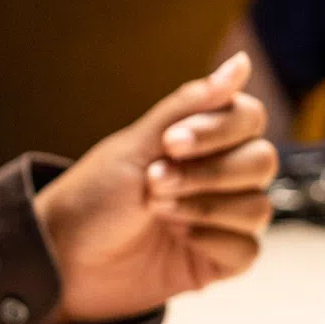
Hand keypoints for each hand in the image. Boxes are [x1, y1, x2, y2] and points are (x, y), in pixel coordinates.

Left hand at [34, 53, 277, 323]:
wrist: (62, 260)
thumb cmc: (93, 196)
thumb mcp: (136, 144)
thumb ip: (192, 103)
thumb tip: (241, 63)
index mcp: (199, 139)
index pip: (248, 117)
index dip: (218, 130)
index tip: (171, 143)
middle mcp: (217, 175)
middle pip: (261, 161)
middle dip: (207, 174)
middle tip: (155, 183)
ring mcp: (220, 218)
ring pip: (258, 207)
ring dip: (205, 208)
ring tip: (157, 212)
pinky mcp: (218, 260)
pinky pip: (247, 250)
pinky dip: (213, 243)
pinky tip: (180, 242)